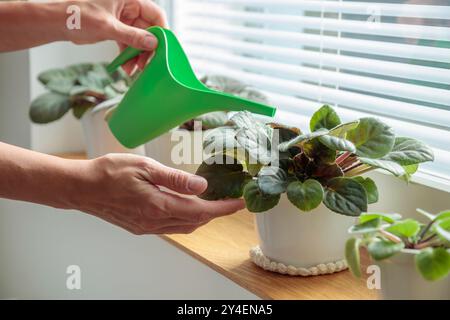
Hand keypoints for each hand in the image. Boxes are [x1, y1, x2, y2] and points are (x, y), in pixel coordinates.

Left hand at [68, 0, 167, 73]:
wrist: (56, 22)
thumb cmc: (76, 15)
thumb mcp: (107, 27)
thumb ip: (132, 35)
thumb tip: (153, 43)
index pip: (155, 14)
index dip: (161, 31)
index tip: (163, 48)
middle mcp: (128, 6)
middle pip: (148, 28)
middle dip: (148, 47)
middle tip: (147, 63)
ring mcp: (123, 19)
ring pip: (139, 38)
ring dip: (138, 54)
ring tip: (135, 69)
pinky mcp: (116, 29)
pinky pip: (129, 42)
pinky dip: (128, 55)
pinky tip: (127, 66)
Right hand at [75, 154, 244, 234]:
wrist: (81, 188)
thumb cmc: (109, 173)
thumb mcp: (144, 167)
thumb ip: (175, 178)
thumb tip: (201, 186)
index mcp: (158, 205)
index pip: (200, 211)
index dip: (222, 208)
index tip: (239, 203)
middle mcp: (155, 221)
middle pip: (196, 221)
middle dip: (217, 213)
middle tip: (231, 201)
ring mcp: (147, 227)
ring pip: (185, 227)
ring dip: (202, 217)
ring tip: (213, 203)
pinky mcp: (141, 227)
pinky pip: (172, 227)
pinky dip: (186, 219)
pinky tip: (188, 207)